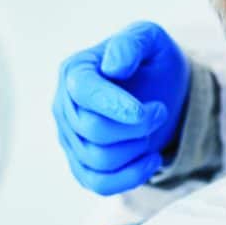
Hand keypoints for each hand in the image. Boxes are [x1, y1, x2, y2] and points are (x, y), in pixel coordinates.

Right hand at [53, 21, 190, 194]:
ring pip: (98, 159)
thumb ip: (132, 42)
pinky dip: (130, 177)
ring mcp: (70, 138)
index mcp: (75, 70)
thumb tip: (113, 66)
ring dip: (137, 148)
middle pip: (93, 129)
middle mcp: (64, 105)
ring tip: (153, 129)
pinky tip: (152, 159)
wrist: (161, 92)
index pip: (83, 91)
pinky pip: (99, 184)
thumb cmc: (152, 63)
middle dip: (136, 126)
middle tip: (159, 111)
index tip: (144, 112)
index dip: (113, 104)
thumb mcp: (151, 40)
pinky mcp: (82, 164)